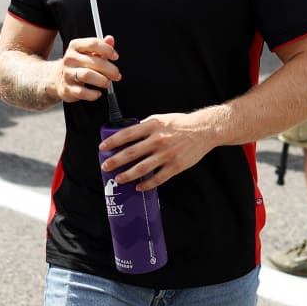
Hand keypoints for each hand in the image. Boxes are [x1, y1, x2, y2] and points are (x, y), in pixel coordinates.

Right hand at [56, 34, 119, 102]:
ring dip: (102, 80)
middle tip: (116, 74)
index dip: (107, 50)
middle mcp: (70, 58)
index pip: (93, 43)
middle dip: (110, 69)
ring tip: (107, 83)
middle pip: (94, 61)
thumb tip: (110, 39)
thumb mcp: (88, 52)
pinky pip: (82, 92)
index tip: (115, 56)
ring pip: (87, 75)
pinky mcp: (67, 89)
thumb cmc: (78, 64)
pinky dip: (93, 94)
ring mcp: (67, 74)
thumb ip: (101, 46)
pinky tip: (97, 93)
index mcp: (75, 46)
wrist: (58, 78)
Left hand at [99, 112, 216, 190]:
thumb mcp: (161, 119)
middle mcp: (158, 140)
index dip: (112, 141)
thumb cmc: (181, 124)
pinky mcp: (175, 166)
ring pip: (142, 168)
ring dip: (127, 175)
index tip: (102, 148)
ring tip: (118, 179)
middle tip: (105, 167)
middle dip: (115, 161)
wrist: (204, 130)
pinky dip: (146, 184)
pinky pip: (157, 178)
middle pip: (131, 152)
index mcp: (152, 126)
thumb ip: (145, 126)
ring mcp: (167, 154)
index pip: (127, 134)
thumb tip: (129, 134)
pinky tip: (138, 186)